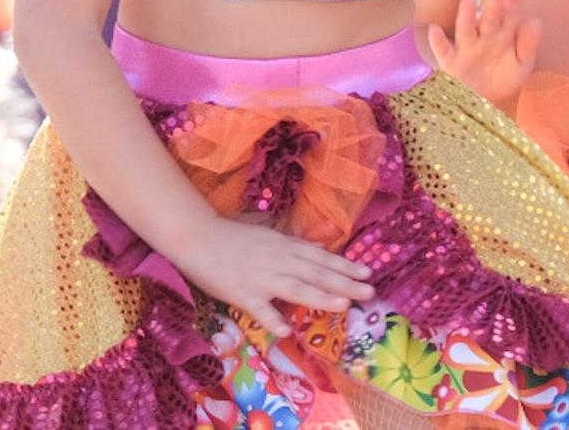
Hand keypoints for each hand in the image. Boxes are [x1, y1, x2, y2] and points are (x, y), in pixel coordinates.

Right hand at [168, 214, 374, 337]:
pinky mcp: (241, 293)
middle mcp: (279, 260)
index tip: (367, 274)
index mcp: (285, 246)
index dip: (345, 266)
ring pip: (296, 287)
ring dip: (320, 296)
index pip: (321, 257)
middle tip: (370, 292)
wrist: (198, 236)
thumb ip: (292, 245)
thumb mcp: (269, 236)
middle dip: (345, 283)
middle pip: (316, 273)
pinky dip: (273, 319)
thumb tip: (320, 249)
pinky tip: (286, 331)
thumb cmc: (233, 237)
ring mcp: (261, 277)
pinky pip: (260, 309)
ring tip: (343, 304)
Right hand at [428, 0, 541, 111]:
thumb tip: (535, 22)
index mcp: (504, 34)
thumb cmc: (504, 78)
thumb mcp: (522, 65)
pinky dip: (438, 41)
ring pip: (466, 30)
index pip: (510, 14)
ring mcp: (466, 48)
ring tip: (468, 1)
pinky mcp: (451, 63)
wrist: (485, 103)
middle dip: (492, 8)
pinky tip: (434, 29)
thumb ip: (528, 45)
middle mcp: (484, 36)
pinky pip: (444, 51)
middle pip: (489, 19)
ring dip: (467, 16)